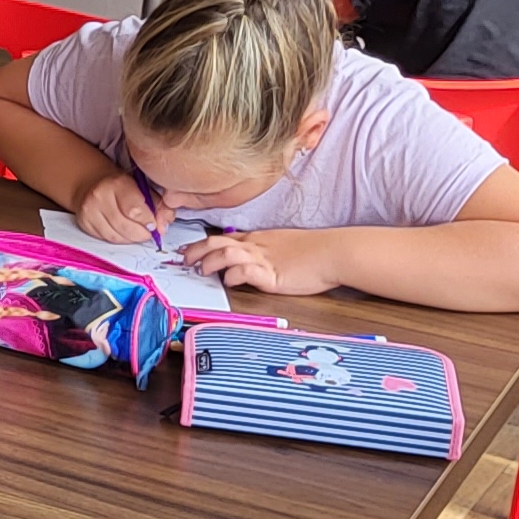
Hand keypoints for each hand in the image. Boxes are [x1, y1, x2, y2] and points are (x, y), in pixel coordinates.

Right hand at [71, 170, 160, 244]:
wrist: (92, 184)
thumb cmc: (122, 187)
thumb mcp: (143, 188)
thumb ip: (159, 206)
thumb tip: (163, 227)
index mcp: (118, 183)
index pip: (134, 210)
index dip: (147, 221)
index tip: (153, 224)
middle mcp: (100, 196)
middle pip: (124, 226)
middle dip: (141, 234)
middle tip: (147, 233)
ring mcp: (89, 210)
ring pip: (115, 235)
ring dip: (130, 239)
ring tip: (137, 233)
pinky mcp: (84, 222)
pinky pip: (106, 238)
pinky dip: (119, 239)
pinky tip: (124, 233)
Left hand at [184, 227, 329, 296]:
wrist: (334, 252)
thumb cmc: (314, 251)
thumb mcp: (282, 246)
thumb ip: (263, 251)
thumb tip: (248, 261)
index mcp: (258, 240)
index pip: (223, 238)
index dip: (201, 244)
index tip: (186, 250)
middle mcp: (256, 247)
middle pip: (217, 243)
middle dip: (196, 251)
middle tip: (184, 260)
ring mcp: (263, 260)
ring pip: (226, 253)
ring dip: (210, 262)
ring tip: (202, 271)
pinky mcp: (272, 275)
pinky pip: (245, 272)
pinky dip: (233, 276)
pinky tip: (231, 281)